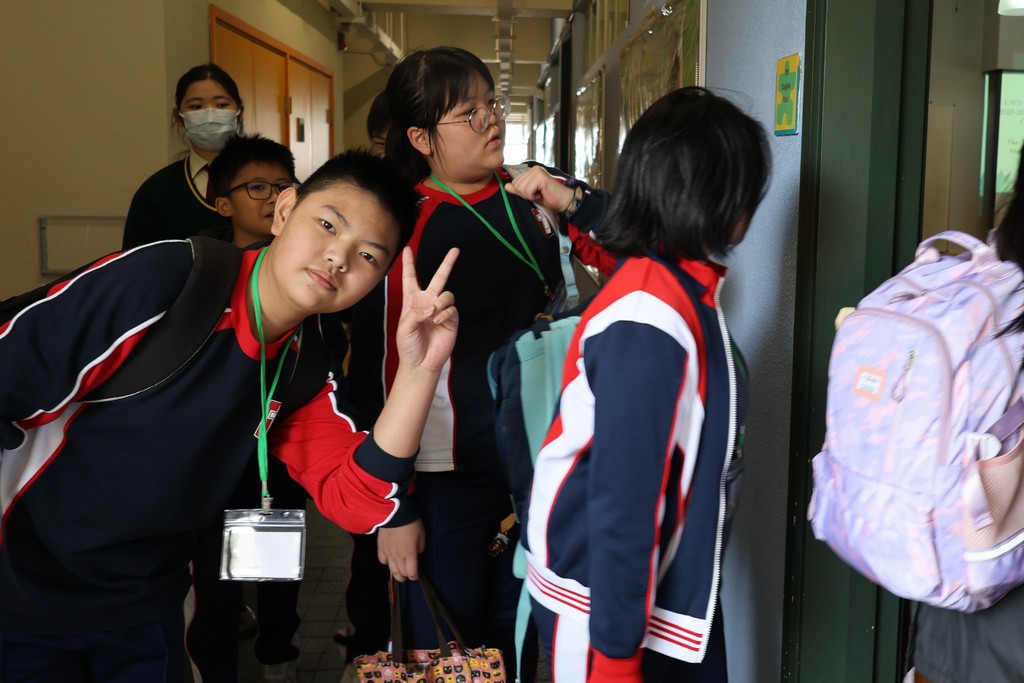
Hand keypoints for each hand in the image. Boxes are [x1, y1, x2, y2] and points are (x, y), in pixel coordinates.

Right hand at [377, 520, 424, 580]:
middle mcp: (398, 557)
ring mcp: (388, 553)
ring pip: (391, 570)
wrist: (395, 514)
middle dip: (406, 576)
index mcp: (409, 554)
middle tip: (409, 575)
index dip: (414, 576)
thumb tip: (416, 554)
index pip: (411, 572)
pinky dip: (387, 562)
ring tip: (400, 573)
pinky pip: (382, 560)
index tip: (416, 575)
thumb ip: (420, 548)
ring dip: (397, 574)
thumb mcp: (422, 535)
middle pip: (401, 573)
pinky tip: (390, 559)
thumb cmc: (411, 524)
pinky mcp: (380, 548)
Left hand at [396, 246, 459, 372]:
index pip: (411, 278)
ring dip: (440, 303)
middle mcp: (428, 302)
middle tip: (455, 250)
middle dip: (447, 263)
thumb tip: (431, 306)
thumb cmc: (408, 345)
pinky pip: (452, 308)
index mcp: (412, 301)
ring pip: (447, 295)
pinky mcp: (451, 320)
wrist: (421, 363)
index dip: (409, 264)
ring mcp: (440, 310)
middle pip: (439, 278)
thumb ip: (415, 314)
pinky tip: (438, 322)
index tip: (408, 249)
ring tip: (434, 315)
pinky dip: (445, 313)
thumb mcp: (404, 328)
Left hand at [504, 165, 574, 213]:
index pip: (515, 182)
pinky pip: (527, 189)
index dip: (523, 192)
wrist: (562, 201)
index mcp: (530, 171)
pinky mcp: (540, 177)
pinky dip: (533, 195)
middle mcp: (533, 169)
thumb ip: (518, 189)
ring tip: (540, 193)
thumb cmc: (548, 197)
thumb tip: (506, 186)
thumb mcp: (529, 194)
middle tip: (537, 193)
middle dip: (525, 193)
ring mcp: (537, 172)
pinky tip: (542, 193)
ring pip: (521, 188)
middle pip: (517, 185)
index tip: (534, 193)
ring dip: (530, 195)